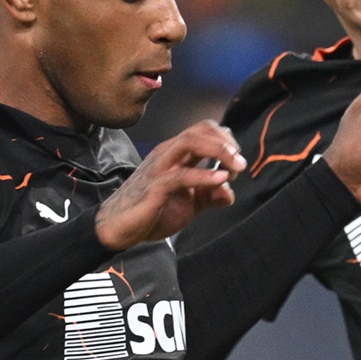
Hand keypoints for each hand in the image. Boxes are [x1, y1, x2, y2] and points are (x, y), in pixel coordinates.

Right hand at [96, 121, 244, 250]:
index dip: (225, 142)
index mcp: (175, 155)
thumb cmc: (152, 212)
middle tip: (241, 164)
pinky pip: (181, 175)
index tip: (236, 166)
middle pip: (198, 130)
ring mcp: (159, 169)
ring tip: (236, 167)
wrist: (119, 229)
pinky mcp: (154, 188)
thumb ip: (209, 196)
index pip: (203, 130)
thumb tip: (229, 193)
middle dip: (225, 142)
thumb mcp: (189, 205)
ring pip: (189, 143)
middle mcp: (167, 155)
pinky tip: (221, 180)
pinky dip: (204, 175)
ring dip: (218, 151)